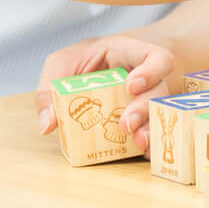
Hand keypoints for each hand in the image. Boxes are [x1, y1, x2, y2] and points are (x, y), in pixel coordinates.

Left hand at [35, 35, 176, 152]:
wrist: (95, 66)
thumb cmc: (82, 60)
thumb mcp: (62, 63)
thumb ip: (51, 88)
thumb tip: (48, 125)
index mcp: (131, 55)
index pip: (157, 57)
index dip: (151, 71)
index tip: (131, 86)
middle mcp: (146, 78)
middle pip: (159, 90)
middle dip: (144, 108)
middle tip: (126, 124)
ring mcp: (146, 99)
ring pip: (158, 112)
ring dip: (149, 128)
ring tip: (137, 142)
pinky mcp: (142, 120)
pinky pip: (153, 131)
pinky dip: (152, 144)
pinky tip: (144, 153)